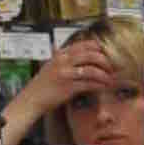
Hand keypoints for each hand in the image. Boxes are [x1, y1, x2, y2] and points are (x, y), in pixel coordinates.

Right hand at [10, 39, 130, 130]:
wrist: (31, 100)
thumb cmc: (41, 85)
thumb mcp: (49, 65)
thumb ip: (61, 57)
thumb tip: (73, 50)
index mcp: (60, 54)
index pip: (84, 45)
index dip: (99, 48)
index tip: (106, 54)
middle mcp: (63, 61)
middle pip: (91, 55)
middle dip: (105, 61)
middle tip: (112, 67)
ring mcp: (65, 74)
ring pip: (92, 70)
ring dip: (104, 75)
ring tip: (110, 79)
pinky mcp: (68, 88)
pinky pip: (89, 84)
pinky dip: (99, 85)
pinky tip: (103, 87)